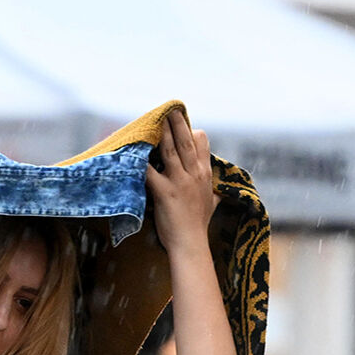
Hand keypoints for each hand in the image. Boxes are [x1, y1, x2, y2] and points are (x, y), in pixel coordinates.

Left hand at [145, 111, 216, 254]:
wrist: (191, 245)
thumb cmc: (199, 227)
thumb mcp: (212, 205)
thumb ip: (214, 193)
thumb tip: (220, 192)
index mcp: (204, 175)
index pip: (201, 145)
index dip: (193, 133)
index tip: (186, 124)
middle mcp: (194, 175)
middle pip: (185, 142)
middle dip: (178, 124)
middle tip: (171, 110)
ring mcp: (180, 182)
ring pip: (170, 151)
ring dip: (162, 134)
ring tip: (156, 120)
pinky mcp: (165, 192)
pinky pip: (150, 171)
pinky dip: (141, 161)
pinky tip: (133, 151)